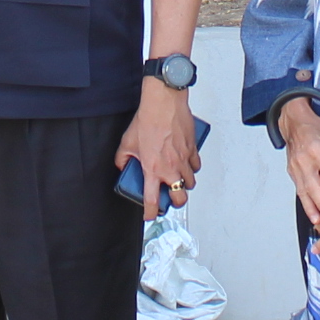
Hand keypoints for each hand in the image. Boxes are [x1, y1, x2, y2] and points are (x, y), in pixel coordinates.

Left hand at [118, 75, 197, 218]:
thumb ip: (123, 158)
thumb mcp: (127, 142)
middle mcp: (170, 168)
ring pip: (190, 183)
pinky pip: (196, 165)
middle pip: (180, 198)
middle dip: (176, 203)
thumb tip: (123, 164)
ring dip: (185, 185)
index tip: (150, 215)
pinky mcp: (192, 149)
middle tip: (171, 199)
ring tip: (178, 181)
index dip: (151, 212)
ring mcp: (183, 160)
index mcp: (152, 170)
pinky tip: (186, 164)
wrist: (164, 103)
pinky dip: (192, 168)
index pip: (152, 200)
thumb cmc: (148, 120)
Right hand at [281, 102, 319, 226]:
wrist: (293, 122)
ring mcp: (295, 168)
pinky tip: (312, 213)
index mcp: (315, 149)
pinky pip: (299, 190)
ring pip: (303, 191)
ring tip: (318, 222)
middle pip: (313, 186)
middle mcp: (303, 161)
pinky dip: (305, 202)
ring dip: (311, 208)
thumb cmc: (314, 128)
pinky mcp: (292, 173)